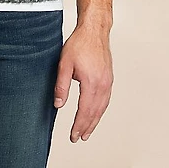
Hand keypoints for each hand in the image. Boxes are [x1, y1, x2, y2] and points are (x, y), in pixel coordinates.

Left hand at [53, 23, 113, 142]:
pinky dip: (100, 110)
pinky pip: (106, 100)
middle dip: (87, 127)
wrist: (94, 30)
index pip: (85, 110)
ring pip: (102, 108)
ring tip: (87, 131)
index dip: (78, 125)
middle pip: (95, 112)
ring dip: (95, 121)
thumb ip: (62, 85)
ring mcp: (108, 82)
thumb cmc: (79, 44)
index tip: (74, 135)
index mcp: (91, 82)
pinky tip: (96, 114)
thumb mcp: (64, 64)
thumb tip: (58, 104)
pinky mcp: (109, 78)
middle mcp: (103, 84)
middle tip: (79, 138)